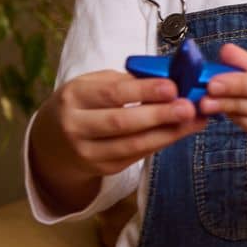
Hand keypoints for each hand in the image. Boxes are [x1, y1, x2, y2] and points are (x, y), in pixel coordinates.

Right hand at [33, 70, 208, 181]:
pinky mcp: (103, 168)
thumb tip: (169, 78)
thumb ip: (126, 81)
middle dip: (159, 115)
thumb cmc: (83, 104)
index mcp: (73, 97)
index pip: (111, 93)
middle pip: (121, 122)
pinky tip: (180, 131)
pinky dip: (161, 142)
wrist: (52, 142)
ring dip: (167, 132)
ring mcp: (88, 152)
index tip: (172, 86)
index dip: (143, 91)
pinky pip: (137, 155)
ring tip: (194, 120)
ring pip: (132, 144)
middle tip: (189, 107)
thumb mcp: (93, 84)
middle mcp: (76, 127)